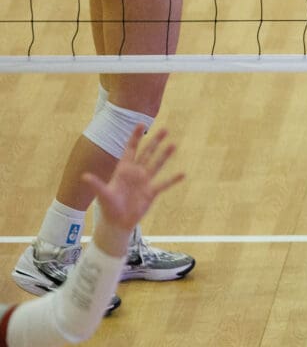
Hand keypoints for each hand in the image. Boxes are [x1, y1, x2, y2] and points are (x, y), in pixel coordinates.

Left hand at [81, 126, 184, 252]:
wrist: (117, 222)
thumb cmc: (108, 207)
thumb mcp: (103, 195)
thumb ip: (96, 184)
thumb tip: (84, 176)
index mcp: (123, 170)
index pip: (131, 149)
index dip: (135, 137)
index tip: (140, 124)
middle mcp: (136, 173)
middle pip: (147, 153)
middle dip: (155, 141)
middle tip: (165, 129)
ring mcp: (145, 181)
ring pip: (157, 164)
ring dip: (165, 155)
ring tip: (173, 145)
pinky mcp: (152, 192)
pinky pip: (164, 183)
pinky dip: (173, 179)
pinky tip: (182, 174)